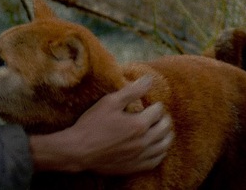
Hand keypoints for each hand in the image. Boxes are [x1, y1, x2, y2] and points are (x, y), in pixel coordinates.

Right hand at [30, 76, 173, 173]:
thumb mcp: (109, 102)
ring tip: (164, 130)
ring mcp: (140, 156)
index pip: (157, 112)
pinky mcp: (135, 167)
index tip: (154, 104)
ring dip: (166, 136)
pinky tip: (157, 148)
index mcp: (139, 124)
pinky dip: (160, 153)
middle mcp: (144, 141)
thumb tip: (149, 79)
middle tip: (161, 115)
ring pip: (163, 146)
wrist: (79, 150)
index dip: (157, 105)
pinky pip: (156, 161)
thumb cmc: (92, 124)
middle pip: (164, 129)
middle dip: (164, 119)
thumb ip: (131, 91)